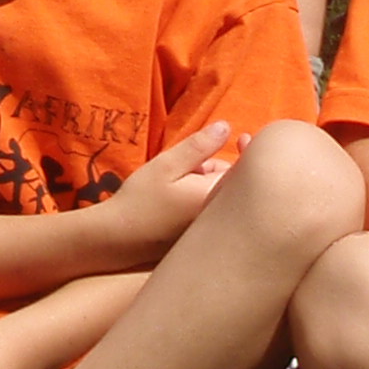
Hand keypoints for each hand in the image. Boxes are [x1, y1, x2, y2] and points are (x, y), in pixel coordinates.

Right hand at [92, 120, 234, 261]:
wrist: (117, 240)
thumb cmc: (140, 200)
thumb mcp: (166, 165)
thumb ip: (199, 146)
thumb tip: (227, 128)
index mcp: (215, 197)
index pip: (247, 172)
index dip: (251, 153)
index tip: (243, 139)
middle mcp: (220, 219)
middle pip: (236, 186)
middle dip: (221, 170)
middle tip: (195, 167)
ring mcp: (212, 232)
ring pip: (223, 199)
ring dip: (210, 186)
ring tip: (181, 187)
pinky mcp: (202, 241)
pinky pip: (214, 216)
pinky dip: (205, 203)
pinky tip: (182, 205)